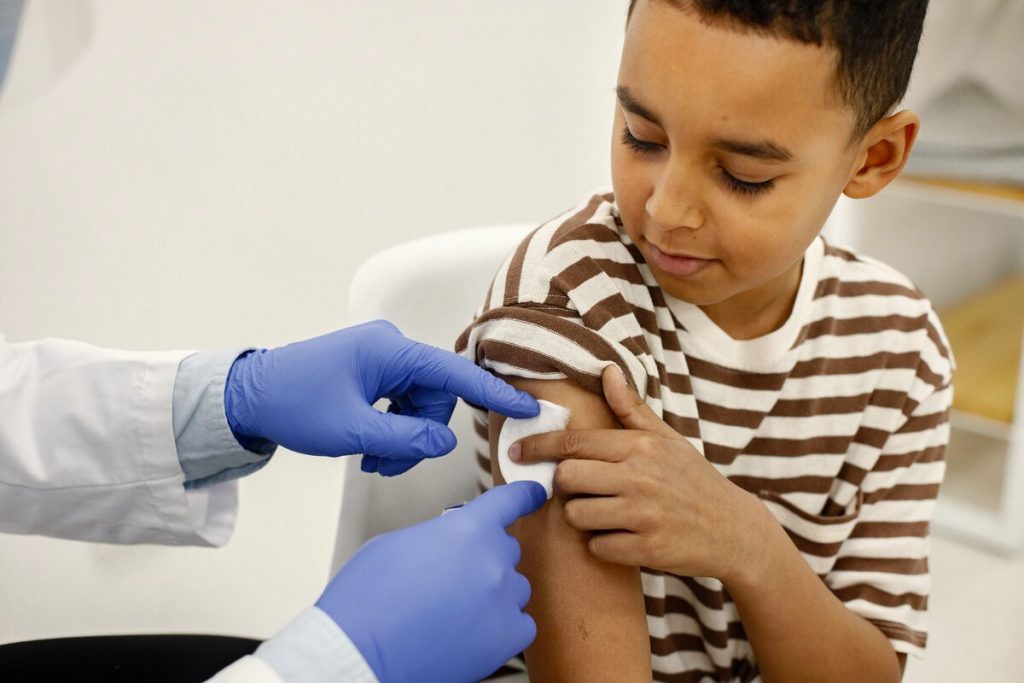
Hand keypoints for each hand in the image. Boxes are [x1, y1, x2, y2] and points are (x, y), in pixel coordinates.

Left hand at [225, 320, 538, 475]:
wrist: (248, 396)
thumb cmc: (293, 404)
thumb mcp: (353, 431)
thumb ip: (405, 440)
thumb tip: (443, 445)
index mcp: (389, 350)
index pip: (454, 373)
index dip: (493, 394)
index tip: (526, 406)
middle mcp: (389, 347)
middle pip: (433, 397)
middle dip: (418, 435)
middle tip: (388, 462)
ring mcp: (379, 358)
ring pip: (416, 405)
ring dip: (402, 437)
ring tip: (373, 460)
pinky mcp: (369, 370)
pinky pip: (398, 402)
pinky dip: (390, 428)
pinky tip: (370, 449)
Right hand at [317, 481, 545, 682]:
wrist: (362, 653)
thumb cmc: (368, 601)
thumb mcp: (397, 543)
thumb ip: (438, 536)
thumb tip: (448, 546)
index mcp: (466, 530)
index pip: (509, 501)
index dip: (524, 495)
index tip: (535, 494)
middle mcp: (492, 561)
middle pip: (506, 549)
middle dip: (484, 558)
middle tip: (453, 578)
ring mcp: (503, 600)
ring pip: (513, 588)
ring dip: (493, 594)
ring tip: (456, 610)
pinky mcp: (506, 637)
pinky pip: (520, 624)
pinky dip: (502, 627)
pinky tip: (473, 631)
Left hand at [511, 366, 765, 582]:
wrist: (733, 529)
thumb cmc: (692, 480)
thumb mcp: (667, 439)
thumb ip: (630, 408)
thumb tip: (606, 369)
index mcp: (639, 446)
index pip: (573, 443)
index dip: (538, 447)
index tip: (517, 451)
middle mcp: (639, 477)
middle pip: (566, 478)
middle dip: (566, 486)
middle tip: (583, 489)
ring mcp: (643, 514)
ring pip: (576, 515)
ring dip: (582, 518)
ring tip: (605, 514)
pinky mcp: (647, 549)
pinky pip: (597, 547)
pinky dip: (603, 545)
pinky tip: (622, 537)